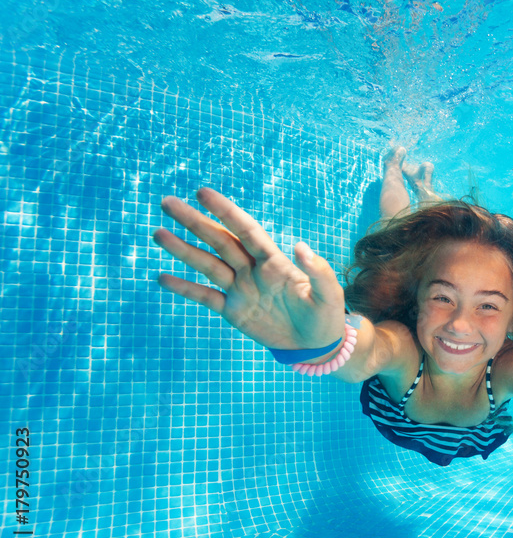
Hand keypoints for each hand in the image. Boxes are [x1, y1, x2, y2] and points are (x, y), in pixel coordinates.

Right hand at [153, 187, 345, 350]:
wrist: (316, 344)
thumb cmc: (326, 315)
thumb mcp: (329, 294)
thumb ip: (317, 271)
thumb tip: (300, 247)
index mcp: (275, 262)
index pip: (245, 230)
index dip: (225, 211)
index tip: (203, 193)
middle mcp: (252, 270)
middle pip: (219, 241)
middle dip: (194, 222)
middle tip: (168, 202)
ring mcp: (240, 289)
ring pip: (206, 264)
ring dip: (183, 250)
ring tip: (158, 233)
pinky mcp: (233, 311)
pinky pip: (205, 297)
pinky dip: (184, 288)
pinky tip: (162, 278)